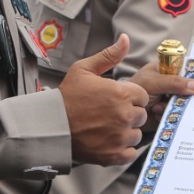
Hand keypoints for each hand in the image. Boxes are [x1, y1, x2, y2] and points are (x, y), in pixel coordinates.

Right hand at [59, 35, 148, 165]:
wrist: (50, 125)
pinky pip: (130, 153)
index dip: (131, 98)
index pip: (143, 96)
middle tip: (110, 114)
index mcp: (121, 93)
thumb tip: (125, 39)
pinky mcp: (113, 155)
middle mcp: (124, 115)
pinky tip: (109, 142)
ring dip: (126, 132)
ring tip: (108, 128)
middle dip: (129, 114)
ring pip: (136, 134)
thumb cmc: (66, 97)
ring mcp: (119, 136)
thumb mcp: (85, 69)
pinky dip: (123, 150)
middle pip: (141, 115)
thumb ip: (109, 55)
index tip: (117, 100)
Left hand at [130, 60, 193, 134]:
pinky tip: (156, 114)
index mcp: (168, 69)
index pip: (188, 69)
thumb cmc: (134, 90)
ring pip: (184, 104)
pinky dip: (167, 116)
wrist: (121, 114)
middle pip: (189, 88)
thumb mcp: (153, 82)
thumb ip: (174, 82)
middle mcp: (171, 83)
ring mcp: (170, 99)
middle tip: (179, 98)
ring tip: (158, 106)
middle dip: (186, 95)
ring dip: (172, 107)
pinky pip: (176, 116)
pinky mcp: (168, 113)